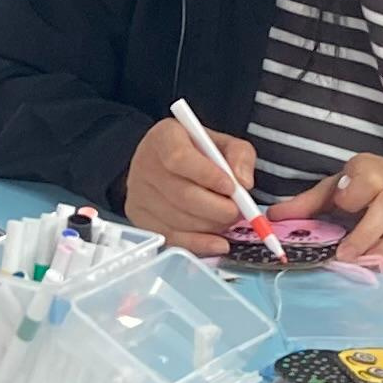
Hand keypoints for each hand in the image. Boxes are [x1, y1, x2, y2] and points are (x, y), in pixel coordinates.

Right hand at [123, 112, 261, 254]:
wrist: (166, 163)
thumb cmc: (197, 153)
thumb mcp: (223, 143)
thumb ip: (240, 156)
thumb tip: (243, 183)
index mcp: (164, 137)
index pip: (179, 158)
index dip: (208, 176)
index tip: (232, 187)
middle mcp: (145, 164)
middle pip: (182, 195)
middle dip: (218, 208)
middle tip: (238, 211)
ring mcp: (138, 193)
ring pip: (179, 220)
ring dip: (211, 226)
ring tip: (226, 219)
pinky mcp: (138, 217)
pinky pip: (171, 238)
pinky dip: (199, 244)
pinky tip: (218, 242)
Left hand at [272, 153, 382, 263]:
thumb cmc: (359, 188)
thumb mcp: (331, 192)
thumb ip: (306, 205)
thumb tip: (274, 217)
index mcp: (371, 169)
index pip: (368, 178)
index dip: (355, 193)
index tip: (341, 207)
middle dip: (368, 233)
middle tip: (347, 256)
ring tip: (372, 261)